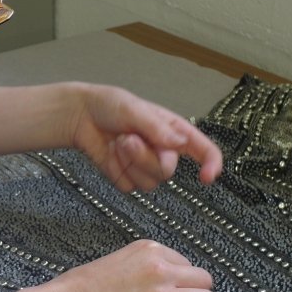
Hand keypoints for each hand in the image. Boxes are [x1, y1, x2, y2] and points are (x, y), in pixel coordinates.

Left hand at [70, 84, 222, 191]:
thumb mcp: (133, 109)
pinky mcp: (127, 177)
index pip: (202, 149)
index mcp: (172, 131)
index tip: (207, 176)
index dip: (211, 163)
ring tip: (117, 142)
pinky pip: (129, 186)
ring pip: (149, 183)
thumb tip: (180, 143)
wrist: (80, 116)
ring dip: (129, 162)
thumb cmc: (109, 105)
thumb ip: (156, 128)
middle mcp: (162, 151)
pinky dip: (116, 170)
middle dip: (143, 156)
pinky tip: (109, 154)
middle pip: (166, 170)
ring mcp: (144, 166)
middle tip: (126, 138)